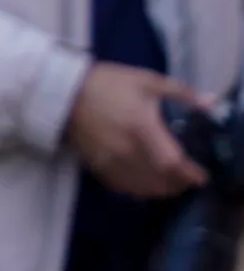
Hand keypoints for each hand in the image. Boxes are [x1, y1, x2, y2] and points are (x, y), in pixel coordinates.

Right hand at [70, 61, 206, 198]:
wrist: (61, 90)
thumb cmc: (106, 83)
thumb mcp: (145, 80)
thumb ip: (179, 91)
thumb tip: (209, 102)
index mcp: (143, 128)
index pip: (173, 163)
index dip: (190, 174)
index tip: (200, 175)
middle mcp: (129, 150)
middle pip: (161, 180)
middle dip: (178, 184)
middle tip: (187, 180)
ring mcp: (111, 160)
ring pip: (143, 188)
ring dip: (161, 190)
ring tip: (169, 186)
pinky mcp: (97, 165)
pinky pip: (123, 187)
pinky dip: (138, 190)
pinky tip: (144, 185)